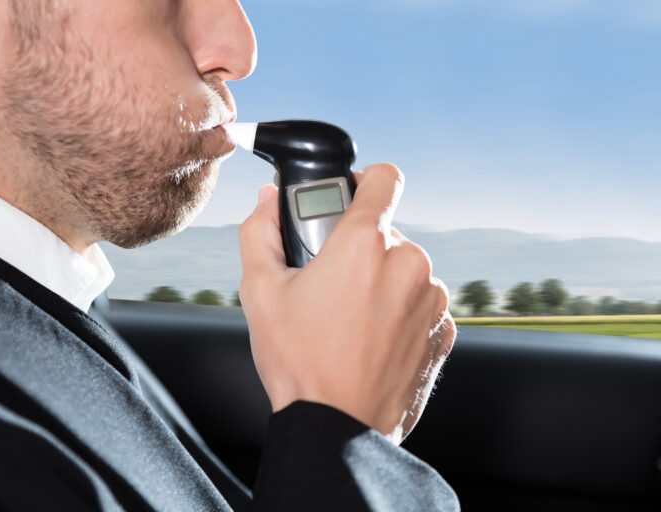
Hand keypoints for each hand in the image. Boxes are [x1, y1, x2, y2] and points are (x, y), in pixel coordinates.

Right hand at [238, 164, 455, 442]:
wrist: (338, 430)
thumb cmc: (299, 364)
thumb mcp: (260, 292)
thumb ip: (260, 232)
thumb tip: (268, 200)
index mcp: (364, 244)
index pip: (384, 177)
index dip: (363, 182)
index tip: (348, 200)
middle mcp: (409, 263)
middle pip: (386, 232)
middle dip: (359, 250)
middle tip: (329, 285)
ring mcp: (432, 299)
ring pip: (405, 269)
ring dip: (382, 282)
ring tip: (350, 319)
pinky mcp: (445, 330)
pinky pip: (422, 303)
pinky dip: (401, 312)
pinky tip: (372, 340)